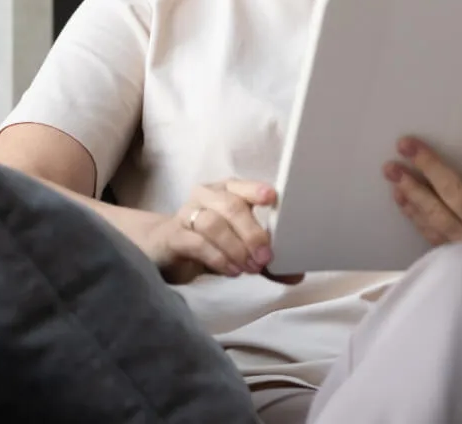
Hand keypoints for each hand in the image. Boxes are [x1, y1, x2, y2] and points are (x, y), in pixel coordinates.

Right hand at [142, 179, 299, 284]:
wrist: (165, 249)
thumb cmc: (208, 242)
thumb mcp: (239, 248)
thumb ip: (264, 259)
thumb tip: (296, 275)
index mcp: (226, 191)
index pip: (242, 186)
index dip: (256, 190)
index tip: (271, 199)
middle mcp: (206, 196)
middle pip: (231, 206)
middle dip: (251, 232)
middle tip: (264, 257)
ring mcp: (186, 214)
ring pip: (212, 223)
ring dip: (234, 248)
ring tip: (248, 268)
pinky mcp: (173, 236)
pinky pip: (195, 242)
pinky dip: (217, 257)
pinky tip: (230, 270)